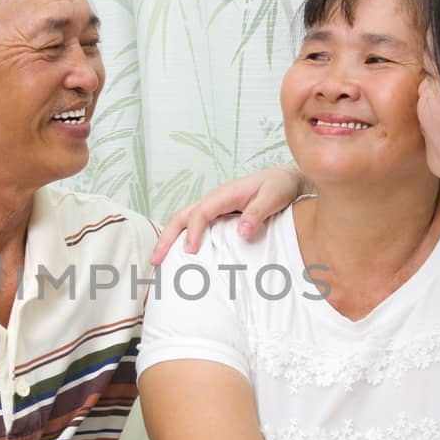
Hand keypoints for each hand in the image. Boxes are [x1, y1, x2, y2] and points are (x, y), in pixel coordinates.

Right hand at [149, 165, 305, 264]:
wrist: (284, 179)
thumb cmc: (278, 186)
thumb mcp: (272, 198)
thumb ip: (256, 213)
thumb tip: (242, 233)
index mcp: (224, 195)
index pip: (200, 213)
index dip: (193, 232)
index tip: (189, 252)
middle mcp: (213, 200)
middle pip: (181, 216)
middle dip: (166, 237)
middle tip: (155, 260)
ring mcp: (213, 207)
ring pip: (183, 220)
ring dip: (169, 238)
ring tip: (159, 260)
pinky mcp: (217, 214)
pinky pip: (194, 225)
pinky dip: (181, 238)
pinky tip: (178, 255)